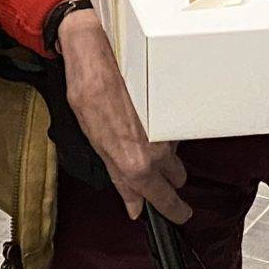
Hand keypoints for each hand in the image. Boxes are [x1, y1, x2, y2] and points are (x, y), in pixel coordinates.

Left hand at [58, 9, 190, 222]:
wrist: (98, 52)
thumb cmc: (89, 92)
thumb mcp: (95, 142)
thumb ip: (118, 179)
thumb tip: (133, 205)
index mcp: (135, 164)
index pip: (165, 200)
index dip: (174, 212)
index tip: (179, 216)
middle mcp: (157, 150)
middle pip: (176, 177)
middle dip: (167, 178)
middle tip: (152, 172)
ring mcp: (168, 128)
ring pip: (175, 151)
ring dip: (163, 150)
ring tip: (139, 134)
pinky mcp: (173, 109)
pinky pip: (172, 128)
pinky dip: (162, 126)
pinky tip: (144, 115)